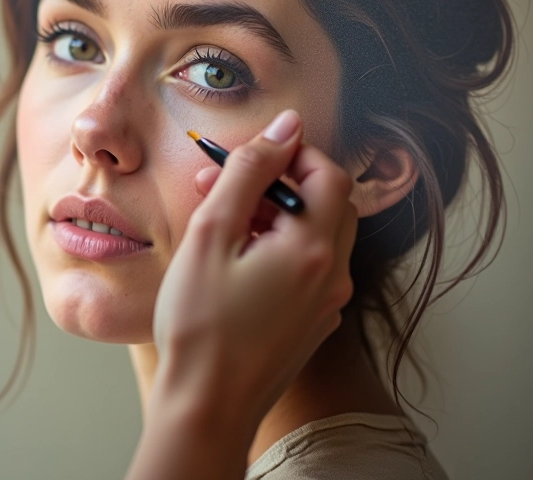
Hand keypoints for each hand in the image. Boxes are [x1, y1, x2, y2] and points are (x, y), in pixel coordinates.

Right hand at [151, 109, 356, 441]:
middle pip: (328, 202)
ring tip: (222, 223)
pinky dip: (278, 249)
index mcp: (312, 247)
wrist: (206, 406)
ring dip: (277, 215)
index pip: (327, 172)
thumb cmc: (201, 325)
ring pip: (317, 235)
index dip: (290, 153)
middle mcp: (332, 274)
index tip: (248, 155)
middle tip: (226, 186)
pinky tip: (233, 262)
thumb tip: (284, 126)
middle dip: (280, 182)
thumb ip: (249, 172)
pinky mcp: (311, 323)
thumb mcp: (212, 233)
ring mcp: (326, 302)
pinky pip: (307, 268)